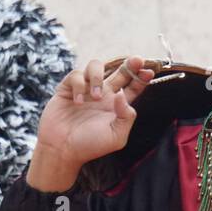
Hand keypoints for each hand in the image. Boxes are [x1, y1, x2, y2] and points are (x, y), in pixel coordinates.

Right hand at [28, 57, 153, 190]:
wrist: (62, 150)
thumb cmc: (90, 146)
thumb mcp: (116, 136)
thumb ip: (126, 116)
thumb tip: (122, 94)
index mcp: (117, 105)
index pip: (132, 87)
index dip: (141, 78)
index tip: (149, 71)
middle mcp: (103, 94)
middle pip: (119, 71)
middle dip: (130, 64)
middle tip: (137, 60)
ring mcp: (86, 90)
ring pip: (96, 66)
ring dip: (97, 77)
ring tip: (96, 96)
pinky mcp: (68, 88)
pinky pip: (75, 75)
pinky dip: (78, 86)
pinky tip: (78, 102)